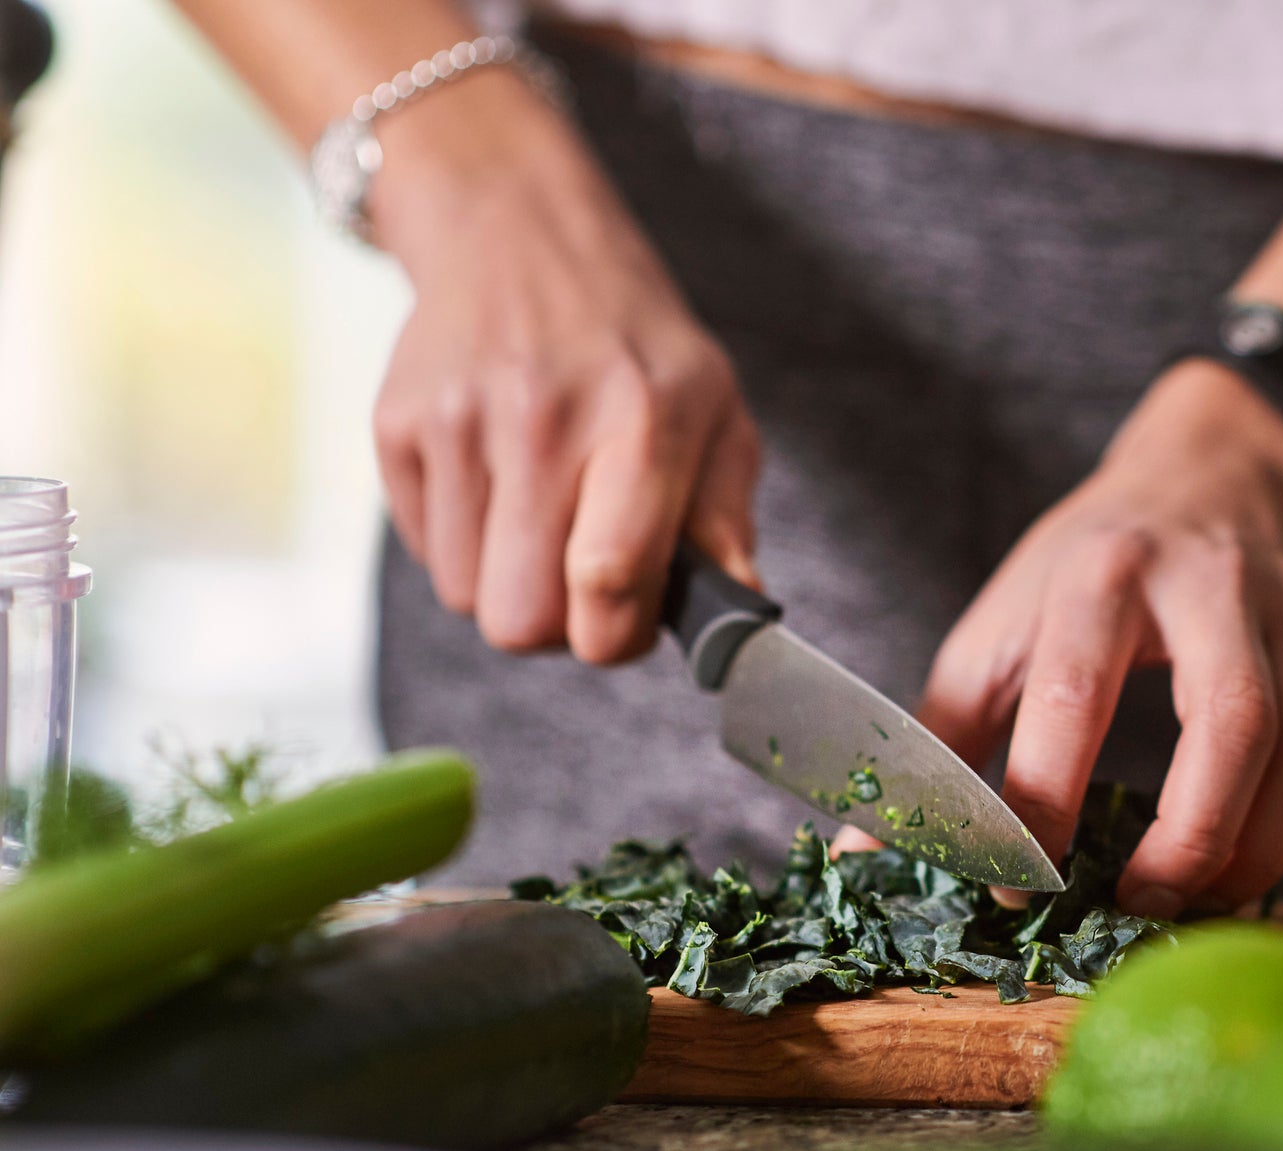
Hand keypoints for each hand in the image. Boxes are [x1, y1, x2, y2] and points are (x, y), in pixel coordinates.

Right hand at [366, 72, 758, 662]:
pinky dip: (463, 543)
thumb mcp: (715, 408)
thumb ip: (726, 518)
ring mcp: (460, 419)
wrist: (517, 233)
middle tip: (580, 580)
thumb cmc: (633, 343)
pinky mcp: (397, 425)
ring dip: (506, 583)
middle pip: (522, 619)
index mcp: (644, 416)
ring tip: (540, 517)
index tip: (626, 621)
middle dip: (558, 626)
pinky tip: (495, 484)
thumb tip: (736, 611)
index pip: (609, 577)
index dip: (617, 635)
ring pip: (467, 597)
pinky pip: (426, 553)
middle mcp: (546, 415)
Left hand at [919, 361, 1282, 916]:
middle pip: (1230, 721)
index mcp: (1103, 570)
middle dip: (1187, 835)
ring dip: (1249, 848)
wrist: (1223, 466)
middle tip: (1130, 905)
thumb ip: (944, 733)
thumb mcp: (1007, 618)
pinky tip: (1233, 871)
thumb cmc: (1096, 557)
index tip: (1014, 881)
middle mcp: (1209, 586)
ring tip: (1184, 905)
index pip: (1075, 692)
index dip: (1043, 799)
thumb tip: (870, 849)